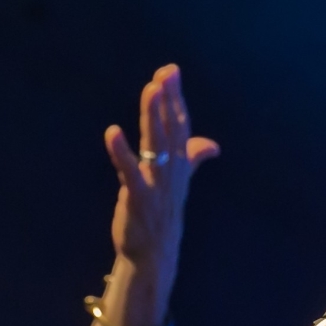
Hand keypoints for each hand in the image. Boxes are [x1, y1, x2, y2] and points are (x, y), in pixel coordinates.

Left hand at [103, 65, 218, 274]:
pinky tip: (113, 131)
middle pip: (171, 129)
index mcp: (180, 165)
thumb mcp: (180, 183)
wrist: (154, 254)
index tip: (170, 71)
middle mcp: (172, 171)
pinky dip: (122, 152)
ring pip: (156, 145)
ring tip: (149, 91)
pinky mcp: (137, 197)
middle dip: (167, 101)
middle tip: (163, 75)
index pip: (180, 125)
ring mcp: (156, 184)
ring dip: (152, 117)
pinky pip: (130, 171)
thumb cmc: (163, 215)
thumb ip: (193, 159)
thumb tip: (213, 146)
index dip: (176, 98)